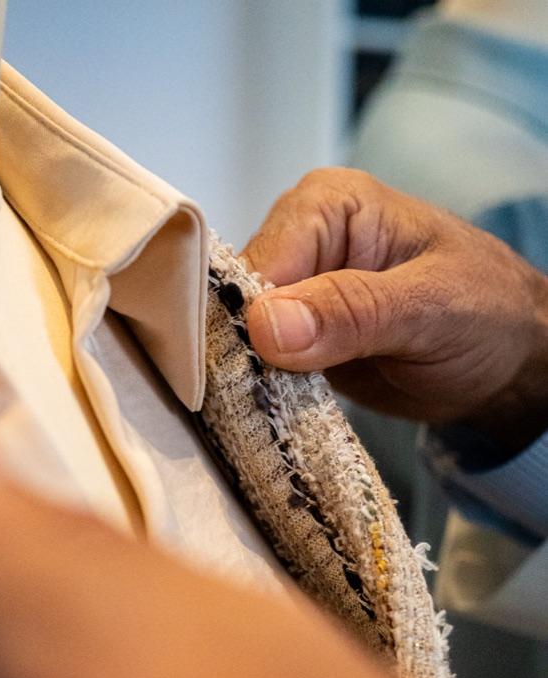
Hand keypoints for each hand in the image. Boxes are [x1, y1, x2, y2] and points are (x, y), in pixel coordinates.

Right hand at [244, 168, 547, 451]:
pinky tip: (266, 410)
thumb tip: (265, 325)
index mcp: (328, 206)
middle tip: (258, 397)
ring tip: (262, 408)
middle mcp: (298, 242)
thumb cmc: (487, 314)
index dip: (248, 319)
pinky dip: (254, 390)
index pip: (257, 262)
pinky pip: (250, 363)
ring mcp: (290, 294)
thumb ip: (350, 312)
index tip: (257, 370)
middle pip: (231, 298)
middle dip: (241, 352)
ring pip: (233, 335)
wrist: (506, 361)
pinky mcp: (288, 339)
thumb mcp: (430, 310)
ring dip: (243, 377)